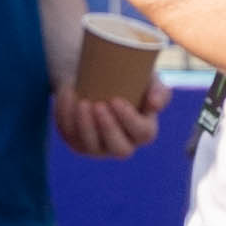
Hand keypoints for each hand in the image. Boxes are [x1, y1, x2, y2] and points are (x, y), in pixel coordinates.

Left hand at [51, 43, 161, 157]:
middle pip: (119, 149)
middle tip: (98, 105)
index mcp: (143, 131)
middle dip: (108, 128)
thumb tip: (155, 103)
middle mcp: (122, 145)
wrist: (96, 76)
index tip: (116, 100)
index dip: (130, 120)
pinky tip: (68, 95)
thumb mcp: (148, 80)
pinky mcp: (76, 141)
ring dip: (85, 125)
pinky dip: (66, 115)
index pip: (143, 133)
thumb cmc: (129, 79)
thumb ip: (159, 90)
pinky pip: (69, 134)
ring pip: (90, 146)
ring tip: (83, 102)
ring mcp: (97, 147)